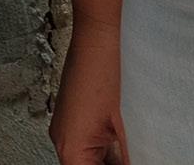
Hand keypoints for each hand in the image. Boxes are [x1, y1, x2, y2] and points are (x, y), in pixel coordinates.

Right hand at [50, 22, 130, 164]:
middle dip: (110, 164)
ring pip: (88, 158)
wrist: (95, 40)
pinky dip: (105, 149)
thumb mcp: (121, 129)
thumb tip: (133, 163)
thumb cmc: (104, 75)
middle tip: (132, 156)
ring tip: (129, 147)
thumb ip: (124, 157)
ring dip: (108, 159)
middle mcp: (61, 141)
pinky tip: (124, 145)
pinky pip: (86, 144)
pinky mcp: (71, 118)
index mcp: (70, 149)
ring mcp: (64, 129)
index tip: (129, 162)